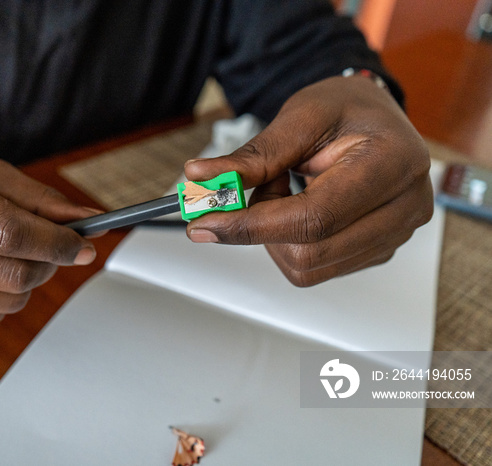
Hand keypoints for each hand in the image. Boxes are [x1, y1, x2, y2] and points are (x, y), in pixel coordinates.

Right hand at [0, 157, 96, 330]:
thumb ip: (38, 198)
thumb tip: (89, 221)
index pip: (6, 230)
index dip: (55, 242)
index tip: (85, 244)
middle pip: (10, 273)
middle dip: (48, 263)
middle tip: (56, 249)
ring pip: (7, 301)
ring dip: (27, 281)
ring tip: (11, 256)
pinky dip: (2, 298)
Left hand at [184, 75, 433, 285]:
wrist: (375, 118)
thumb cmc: (346, 109)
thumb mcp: (299, 116)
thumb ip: (254, 155)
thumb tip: (201, 178)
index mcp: (391, 163)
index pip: (315, 218)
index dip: (253, 226)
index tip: (207, 222)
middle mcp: (404, 206)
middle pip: (311, 252)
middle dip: (263, 227)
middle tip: (260, 187)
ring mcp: (395, 234)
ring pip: (308, 267)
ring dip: (276, 235)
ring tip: (286, 189)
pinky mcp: (379, 251)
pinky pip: (318, 267)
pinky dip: (292, 241)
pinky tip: (301, 206)